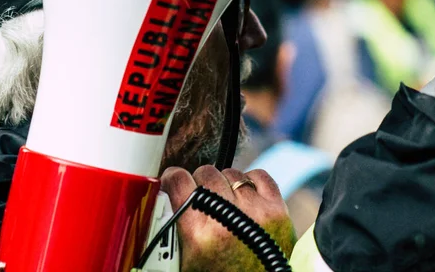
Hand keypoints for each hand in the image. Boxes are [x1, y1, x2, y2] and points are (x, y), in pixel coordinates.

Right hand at [161, 165, 295, 271]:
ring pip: (231, 173)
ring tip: (224, 204)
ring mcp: (256, 211)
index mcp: (198, 233)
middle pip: (206, 173)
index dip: (173, 179)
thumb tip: (156, 198)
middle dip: (200, 184)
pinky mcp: (277, 210)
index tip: (173, 182)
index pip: (178, 181)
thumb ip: (170, 228)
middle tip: (201, 201)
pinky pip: (259, 176)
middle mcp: (228, 218)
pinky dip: (250, 182)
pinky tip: (244, 198)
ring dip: (225, 184)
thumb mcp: (183, 260)